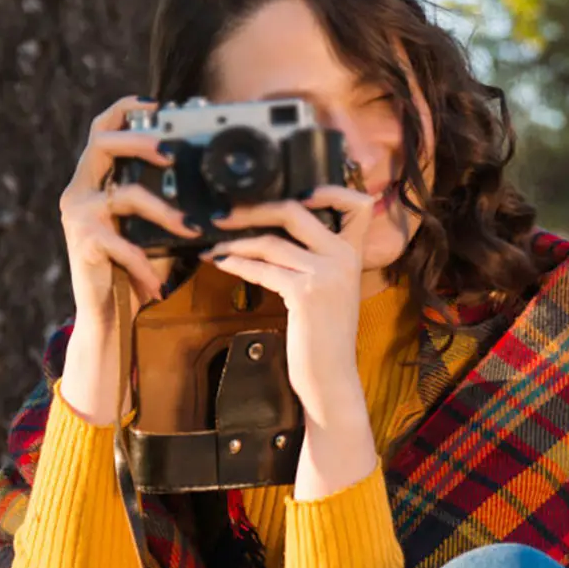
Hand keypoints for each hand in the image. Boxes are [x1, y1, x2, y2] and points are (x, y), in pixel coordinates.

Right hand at [56, 97, 195, 423]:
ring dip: (163, 212)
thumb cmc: (141, 266)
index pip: (104, 129)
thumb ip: (179, 205)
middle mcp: (82, 190)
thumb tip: (231, 192)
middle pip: (102, 144)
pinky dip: (146, 262)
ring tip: (192, 229)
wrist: (110, 312)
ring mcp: (79, 215)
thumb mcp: (161, 230)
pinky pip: (120, 244)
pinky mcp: (83, 243)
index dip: (126, 110)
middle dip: (141, 141)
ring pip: (123, 196)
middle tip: (174, 151)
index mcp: (100, 179)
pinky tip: (161, 281)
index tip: (156, 103)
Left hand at [203, 186, 378, 499]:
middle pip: (296, 210)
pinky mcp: (306, 292)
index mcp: (355, 254)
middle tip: (225, 213)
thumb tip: (273, 237)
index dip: (327, 188)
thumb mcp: (329, 292)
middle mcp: (345, 258)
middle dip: (254, 208)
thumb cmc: (323, 338)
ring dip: (235, 240)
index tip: (293, 191)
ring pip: (272, 240)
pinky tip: (220, 262)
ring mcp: (327, 274)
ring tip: (214, 243)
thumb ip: (315, 261)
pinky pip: (262, 266)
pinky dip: (236, 262)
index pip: (355, 203)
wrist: (330, 379)